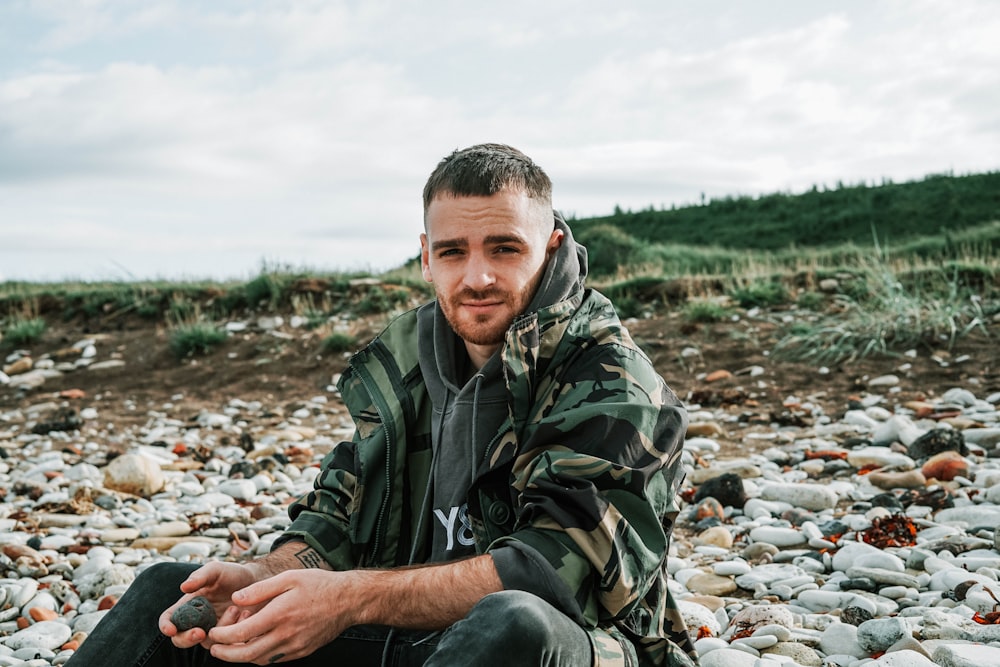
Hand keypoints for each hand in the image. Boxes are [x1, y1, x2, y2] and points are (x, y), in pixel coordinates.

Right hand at [158, 561, 256, 649]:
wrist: (256, 580)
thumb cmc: (231, 574)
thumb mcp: (215, 570)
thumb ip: (200, 576)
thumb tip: (184, 587)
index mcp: (187, 605)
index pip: (169, 619)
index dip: (166, 626)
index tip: (171, 630)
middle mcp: (196, 620)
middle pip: (181, 639)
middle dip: (187, 639)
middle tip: (201, 632)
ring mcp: (212, 630)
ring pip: (207, 642)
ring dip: (220, 628)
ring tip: (235, 609)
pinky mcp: (228, 637)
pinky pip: (227, 644)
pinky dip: (235, 631)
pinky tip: (245, 614)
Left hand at [205, 569, 354, 664]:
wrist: (348, 600)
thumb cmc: (319, 585)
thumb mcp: (289, 578)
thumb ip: (259, 589)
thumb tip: (236, 598)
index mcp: (280, 614)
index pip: (242, 633)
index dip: (222, 636)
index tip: (214, 632)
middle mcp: (286, 634)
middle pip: (247, 654)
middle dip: (226, 654)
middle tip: (214, 649)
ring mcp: (294, 646)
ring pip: (260, 660)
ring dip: (242, 657)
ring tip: (232, 647)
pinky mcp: (301, 651)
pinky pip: (274, 660)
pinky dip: (260, 656)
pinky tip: (256, 645)